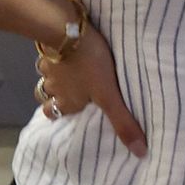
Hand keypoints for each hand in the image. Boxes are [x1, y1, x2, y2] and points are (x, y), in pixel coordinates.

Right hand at [35, 14, 146, 155]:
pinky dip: (56, 53)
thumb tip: (139, 153)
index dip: (58, 112)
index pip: (52, 114)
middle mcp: (53, 87)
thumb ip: (123, 121)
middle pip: (44, 95)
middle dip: (53, 94)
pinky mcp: (47, 45)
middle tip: (67, 88)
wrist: (67, 31)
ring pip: (45, 74)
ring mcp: (47, 66)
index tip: (68, 109)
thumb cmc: (90, 66)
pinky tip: (66, 47)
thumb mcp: (110, 96)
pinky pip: (48, 53)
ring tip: (68, 67)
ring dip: (55, 72)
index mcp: (67, 101)